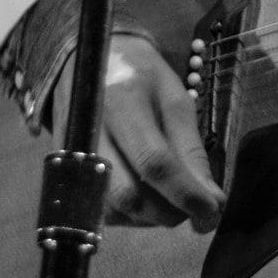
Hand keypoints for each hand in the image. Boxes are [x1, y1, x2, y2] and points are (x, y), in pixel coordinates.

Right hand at [50, 33, 226, 230]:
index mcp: (124, 102)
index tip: (212, 211)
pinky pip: (99, 209)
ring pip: (113, 209)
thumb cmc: (141, 76)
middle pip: (129, 194)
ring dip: (152, 216)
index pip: (154, 162)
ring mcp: (72, 155)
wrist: (86, 61)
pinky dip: (131, 214)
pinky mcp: (65, 171)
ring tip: (174, 199)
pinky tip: (148, 197)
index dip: (185, 193)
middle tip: (196, 206)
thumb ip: (191, 149)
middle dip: (169, 211)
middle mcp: (91, 133)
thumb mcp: (175, 98)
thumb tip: (211, 199)